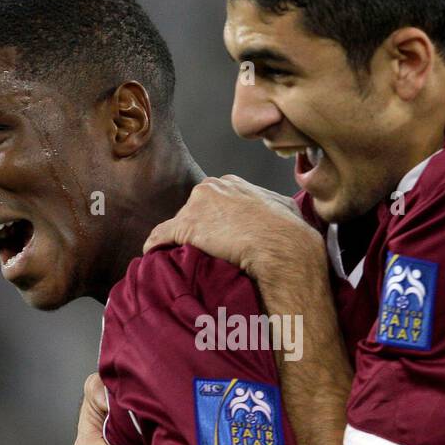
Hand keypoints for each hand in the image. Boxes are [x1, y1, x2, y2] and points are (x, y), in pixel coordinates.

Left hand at [143, 175, 322, 278]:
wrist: (283, 248)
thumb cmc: (290, 232)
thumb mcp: (286, 208)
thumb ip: (274, 205)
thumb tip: (280, 209)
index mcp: (233, 184)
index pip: (211, 201)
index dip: (212, 221)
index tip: (215, 238)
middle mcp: (211, 188)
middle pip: (192, 211)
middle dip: (195, 229)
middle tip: (200, 252)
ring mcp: (197, 207)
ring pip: (178, 224)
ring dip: (178, 241)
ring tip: (180, 260)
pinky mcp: (186, 227)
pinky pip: (161, 236)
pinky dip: (156, 246)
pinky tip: (154, 256)